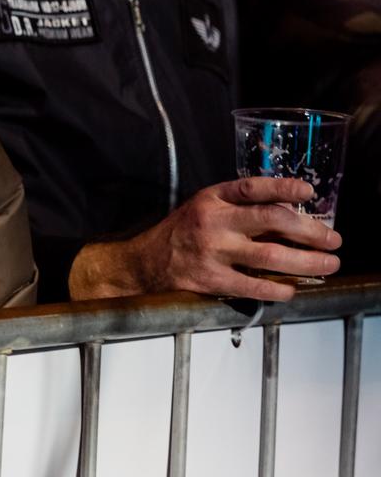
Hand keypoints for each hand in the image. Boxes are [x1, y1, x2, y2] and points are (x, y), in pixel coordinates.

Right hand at [68, 177, 343, 301]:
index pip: (252, 188)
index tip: (308, 192)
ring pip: (270, 255)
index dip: (283, 187)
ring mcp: (212, 251)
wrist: (143, 263)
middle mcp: (213, 221)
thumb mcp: (204, 207)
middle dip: (310, 231)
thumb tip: (290, 214)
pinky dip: (277, 288)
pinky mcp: (209, 279)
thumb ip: (239, 207)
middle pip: (271, 221)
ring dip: (306, 262)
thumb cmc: (181, 233)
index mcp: (212, 198)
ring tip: (328, 264)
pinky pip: (252, 285)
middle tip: (333, 239)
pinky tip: (291, 289)